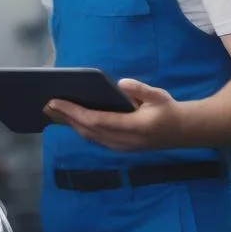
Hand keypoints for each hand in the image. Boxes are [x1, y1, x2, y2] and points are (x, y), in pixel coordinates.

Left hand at [43, 79, 184, 151]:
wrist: (184, 132)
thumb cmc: (168, 110)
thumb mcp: (159, 96)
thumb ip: (141, 90)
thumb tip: (122, 83)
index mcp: (133, 127)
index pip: (96, 120)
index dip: (73, 112)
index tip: (56, 102)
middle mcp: (124, 141)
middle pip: (87, 130)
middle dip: (65, 117)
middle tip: (46, 105)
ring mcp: (121, 147)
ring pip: (89, 137)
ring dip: (70, 124)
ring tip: (53, 112)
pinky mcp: (120, 148)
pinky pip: (94, 139)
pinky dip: (80, 129)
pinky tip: (69, 120)